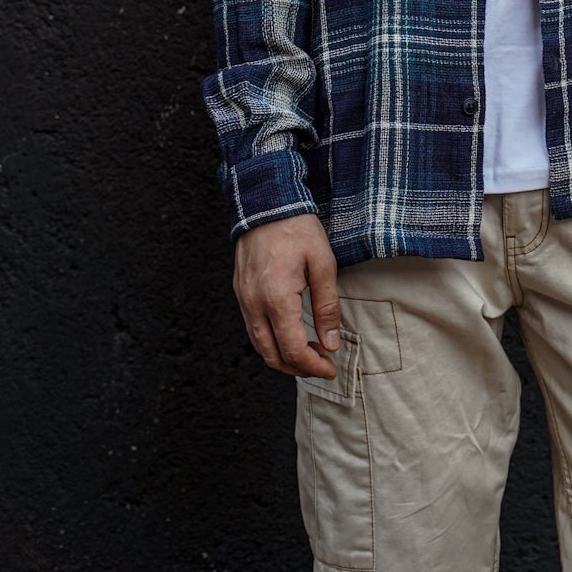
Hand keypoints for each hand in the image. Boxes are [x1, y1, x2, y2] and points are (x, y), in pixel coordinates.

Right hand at [233, 212, 341, 378]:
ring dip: (283, 358)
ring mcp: (243, 299)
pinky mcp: (240, 292)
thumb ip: (327, 306)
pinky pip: (252, 329)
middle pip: (272, 356)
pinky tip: (289, 335)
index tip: (331, 368)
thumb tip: (331, 343)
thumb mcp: (323, 263)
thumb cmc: (297, 228)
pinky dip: (270, 342)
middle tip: (322, 365)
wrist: (267, 202)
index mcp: (277, 298)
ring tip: (309, 353)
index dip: (313, 366)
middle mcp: (254, 304)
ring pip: (259, 346)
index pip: (293, 350)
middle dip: (298, 368)